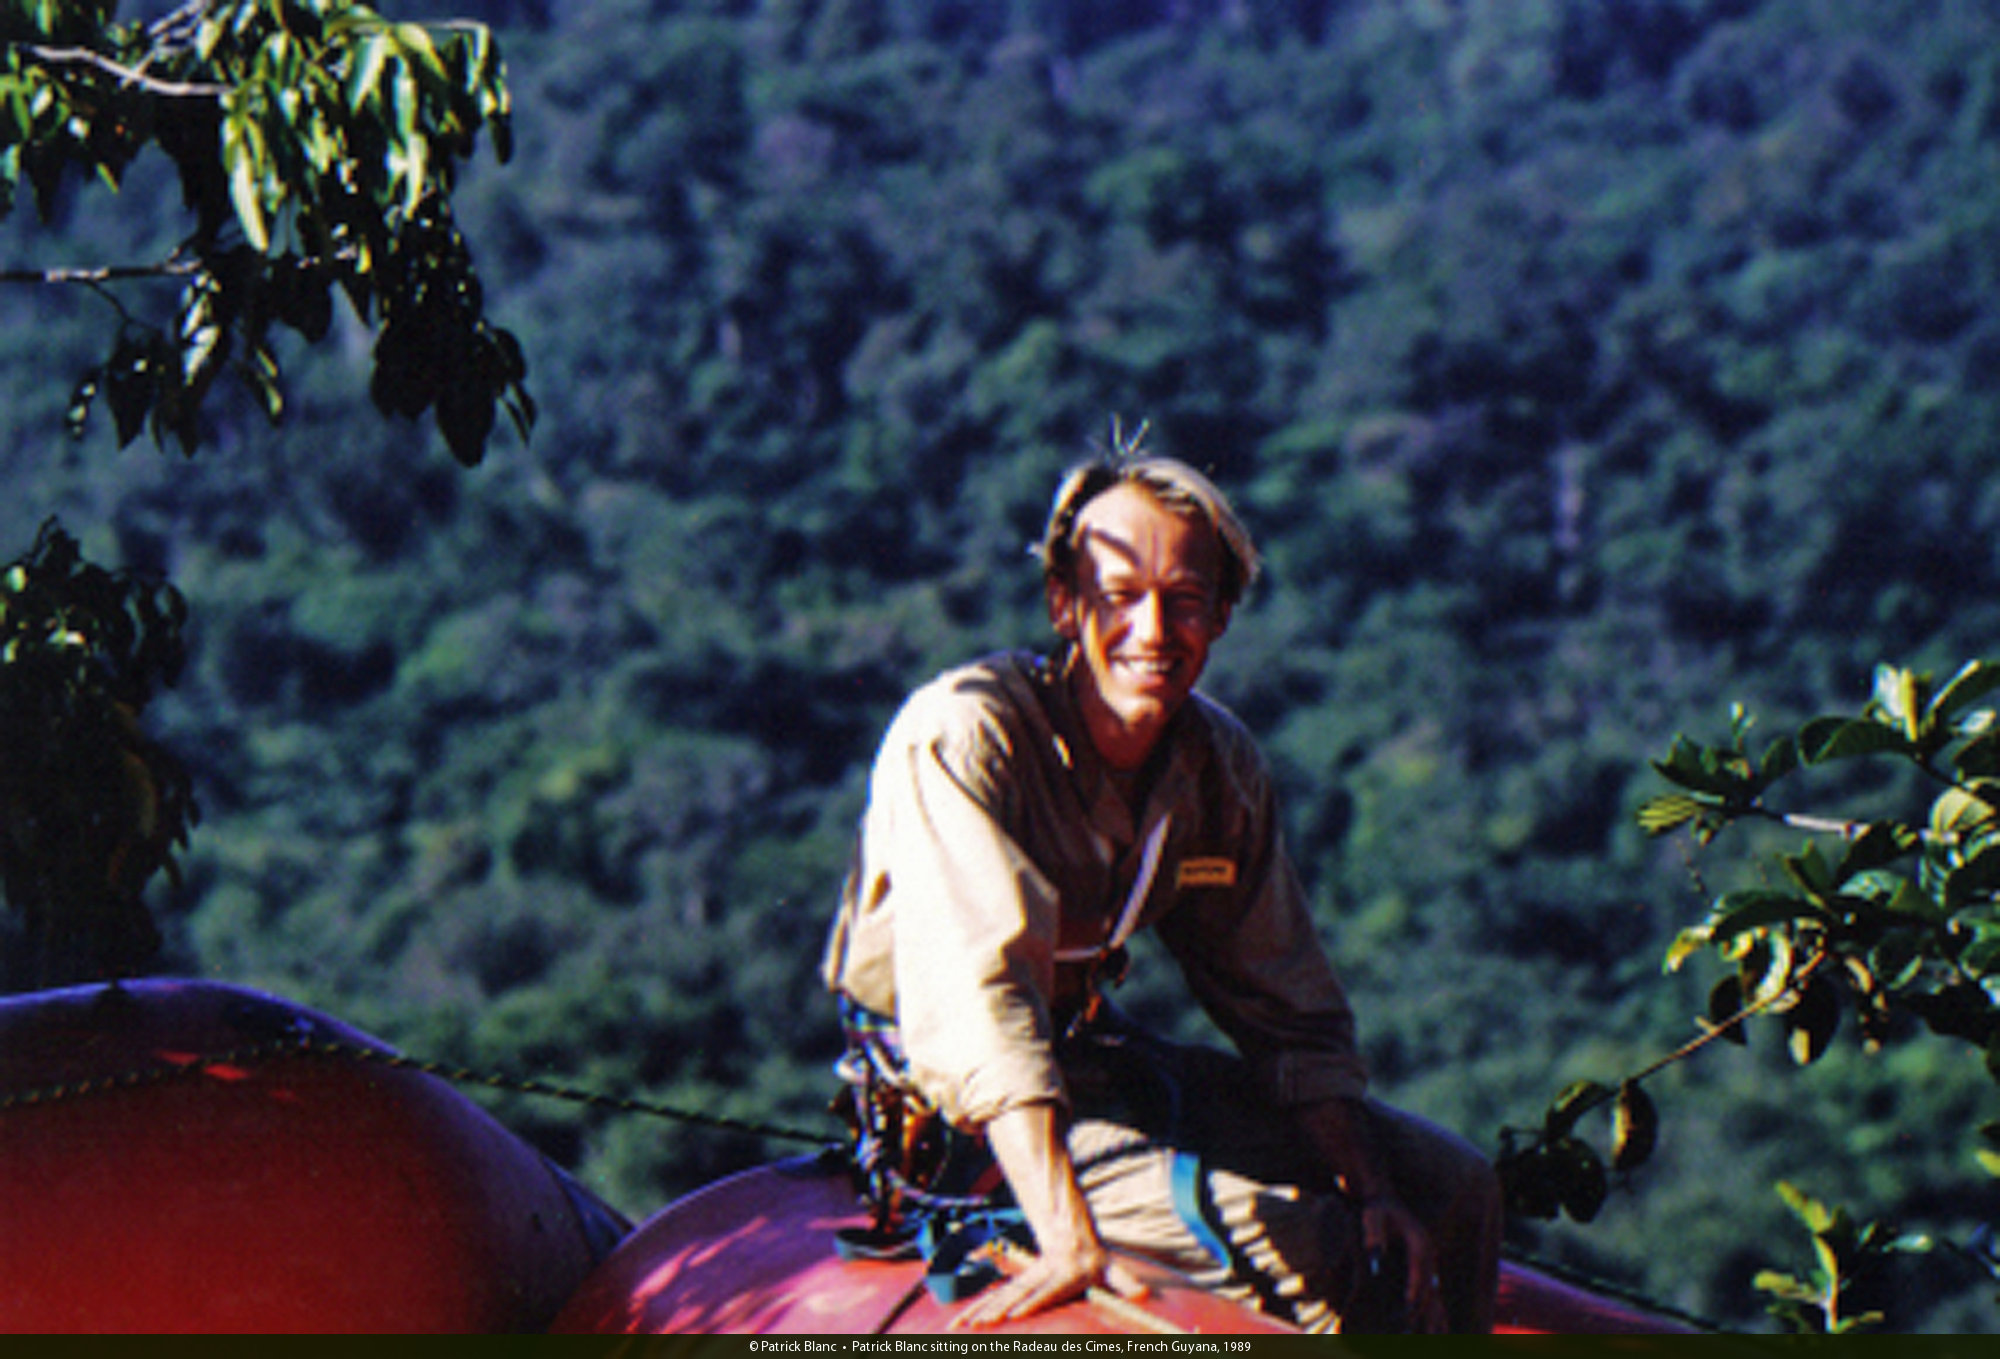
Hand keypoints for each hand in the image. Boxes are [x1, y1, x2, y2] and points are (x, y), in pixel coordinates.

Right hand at [949, 1239, 1148, 1329]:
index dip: (1031, 1303)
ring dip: (977, 1312)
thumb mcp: (1111, 1270)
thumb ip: (1125, 1283)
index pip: (1046, 1291)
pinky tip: (958, 1323)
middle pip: (1015, 1295)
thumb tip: (1143, 1293)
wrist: (1071, 1236)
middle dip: (995, 1311)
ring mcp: (1025, 1279)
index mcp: (1063, 1275)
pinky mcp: (1015, 1284)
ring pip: (998, 1297)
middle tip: (978, 1326)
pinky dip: (973, 1309)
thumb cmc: (1094, 1262)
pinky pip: (992, 1298)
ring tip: (958, 1328)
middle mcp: (1040, 1276)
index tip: (1014, 1315)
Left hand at [1359, 1195, 1445, 1333]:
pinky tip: (1415, 1316)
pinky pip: (1429, 1286)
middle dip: (1421, 1303)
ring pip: (1432, 1287)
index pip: (1420, 1265)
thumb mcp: (1371, 1216)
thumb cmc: (1376, 1209)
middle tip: (1407, 1323)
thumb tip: (1375, 1258)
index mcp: (1418, 1238)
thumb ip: (1373, 1235)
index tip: (1408, 1304)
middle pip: (1430, 1281)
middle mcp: (1429, 1249)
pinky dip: (1425, 1302)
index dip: (1415, 1285)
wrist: (1385, 1199)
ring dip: (1425, 1306)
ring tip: (1411, 1327)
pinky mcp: (1424, 1263)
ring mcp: (1429, 1257)